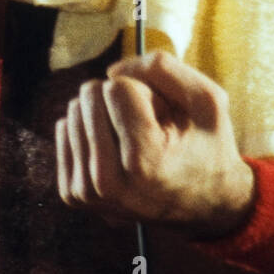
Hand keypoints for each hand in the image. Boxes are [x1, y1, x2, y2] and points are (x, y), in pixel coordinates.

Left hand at [55, 51, 255, 237]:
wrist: (204, 205)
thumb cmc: (207, 145)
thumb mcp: (208, 99)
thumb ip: (165, 68)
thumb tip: (110, 71)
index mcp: (145, 163)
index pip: (115, 88)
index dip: (144, 90)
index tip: (164, 116)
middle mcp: (109, 184)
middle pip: (89, 97)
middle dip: (121, 100)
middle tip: (150, 128)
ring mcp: (88, 193)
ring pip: (74, 112)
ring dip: (106, 116)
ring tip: (136, 141)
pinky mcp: (73, 194)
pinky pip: (65, 130)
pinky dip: (91, 130)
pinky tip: (117, 149)